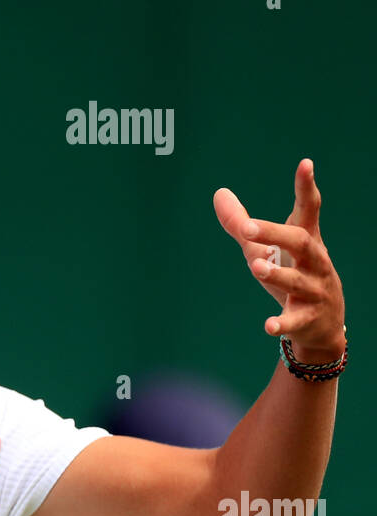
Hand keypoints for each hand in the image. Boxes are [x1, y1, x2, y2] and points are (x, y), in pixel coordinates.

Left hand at [213, 159, 345, 360]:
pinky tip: (269, 326)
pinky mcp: (307, 319)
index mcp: (306, 240)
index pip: (309, 209)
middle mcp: (314, 261)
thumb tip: (218, 193)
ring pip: (296, 280)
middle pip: (300, 242)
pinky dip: (282, 324)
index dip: (306, 187)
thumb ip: (242, 225)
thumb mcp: (265, 250)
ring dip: (277, 274)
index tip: (305, 163)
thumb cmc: (292, 276)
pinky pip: (294, 321)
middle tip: (248, 229)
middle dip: (275, 234)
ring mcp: (313, 290)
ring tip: (256, 267)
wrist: (322, 325)